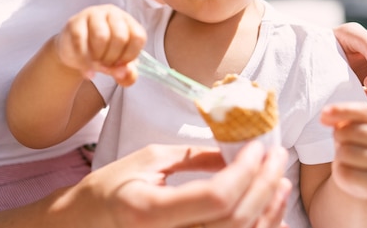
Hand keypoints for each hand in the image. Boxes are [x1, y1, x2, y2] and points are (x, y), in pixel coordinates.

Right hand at [56, 4, 145, 85]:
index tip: (122, 64)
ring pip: (101, 36)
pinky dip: (85, 62)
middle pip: (120, 37)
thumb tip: (125, 74)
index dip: (131, 56)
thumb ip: (128, 74)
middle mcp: (113, 14)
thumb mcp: (118, 66)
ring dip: (99, 57)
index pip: (138, 37)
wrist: (75, 53)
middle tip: (106, 64)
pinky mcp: (75, 22)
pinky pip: (80, 41)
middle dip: (113, 58)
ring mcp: (93, 15)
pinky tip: (87, 72)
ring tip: (96, 63)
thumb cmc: (101, 54)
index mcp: (128, 22)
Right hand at [57, 142, 290, 227]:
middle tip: (277, 155)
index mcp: (148, 212)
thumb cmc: (111, 189)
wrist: (86, 225)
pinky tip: (270, 207)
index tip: (257, 146)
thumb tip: (237, 151)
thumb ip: (195, 158)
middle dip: (265, 184)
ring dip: (269, 208)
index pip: (216, 198)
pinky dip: (259, 227)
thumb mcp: (149, 160)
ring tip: (280, 178)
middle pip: (235, 220)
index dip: (245, 171)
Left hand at [321, 102, 366, 199]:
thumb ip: (340, 116)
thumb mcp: (348, 126)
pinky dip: (340, 171)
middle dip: (338, 135)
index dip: (343, 110)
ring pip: (346, 152)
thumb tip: (325, 115)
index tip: (323, 113)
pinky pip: (346, 172)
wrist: (361, 178)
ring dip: (339, 154)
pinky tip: (349, 171)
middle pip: (352, 131)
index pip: (365, 111)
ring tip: (347, 157)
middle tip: (343, 142)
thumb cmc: (353, 145)